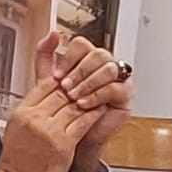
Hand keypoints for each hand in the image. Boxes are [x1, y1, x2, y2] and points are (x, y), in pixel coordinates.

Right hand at [0, 34, 100, 171]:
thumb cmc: (16, 160)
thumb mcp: (16, 128)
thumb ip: (31, 110)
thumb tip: (45, 96)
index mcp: (22, 112)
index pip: (45, 84)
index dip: (61, 78)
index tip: (71, 76)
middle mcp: (35, 118)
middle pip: (61, 92)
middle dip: (76, 87)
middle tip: (88, 82)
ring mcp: (49, 130)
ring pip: (74, 105)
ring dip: (88, 98)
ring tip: (97, 93)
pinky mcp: (63, 143)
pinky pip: (83, 122)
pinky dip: (93, 113)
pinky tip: (99, 109)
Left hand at [52, 34, 131, 171]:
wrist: (72, 137)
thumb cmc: (62, 110)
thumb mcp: (48, 82)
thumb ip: (45, 57)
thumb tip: (51, 33)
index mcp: (87, 57)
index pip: (82, 45)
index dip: (68, 59)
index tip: (57, 75)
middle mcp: (104, 64)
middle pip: (97, 54)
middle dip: (78, 72)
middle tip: (65, 87)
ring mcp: (118, 78)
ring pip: (108, 68)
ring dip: (88, 83)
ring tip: (73, 97)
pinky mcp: (126, 94)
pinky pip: (115, 88)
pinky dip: (97, 96)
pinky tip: (84, 104)